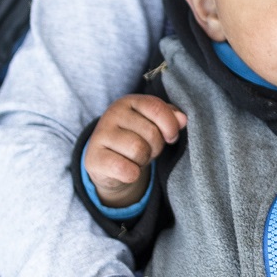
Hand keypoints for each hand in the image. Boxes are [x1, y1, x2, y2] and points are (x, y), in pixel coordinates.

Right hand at [86, 94, 185, 208]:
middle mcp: (112, 114)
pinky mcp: (93, 158)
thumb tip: (182, 119)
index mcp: (129, 101)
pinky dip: (132, 174)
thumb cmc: (136, 139)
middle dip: (155, 147)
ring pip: (139, 150)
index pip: (157, 108)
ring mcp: (100, 135)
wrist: (108, 165)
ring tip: (135, 159)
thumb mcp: (154, 125)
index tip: (171, 137)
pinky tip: (126, 171)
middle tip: (146, 149)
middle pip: (151, 133)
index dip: (170, 126)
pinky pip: (125, 169)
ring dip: (143, 160)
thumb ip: (170, 118)